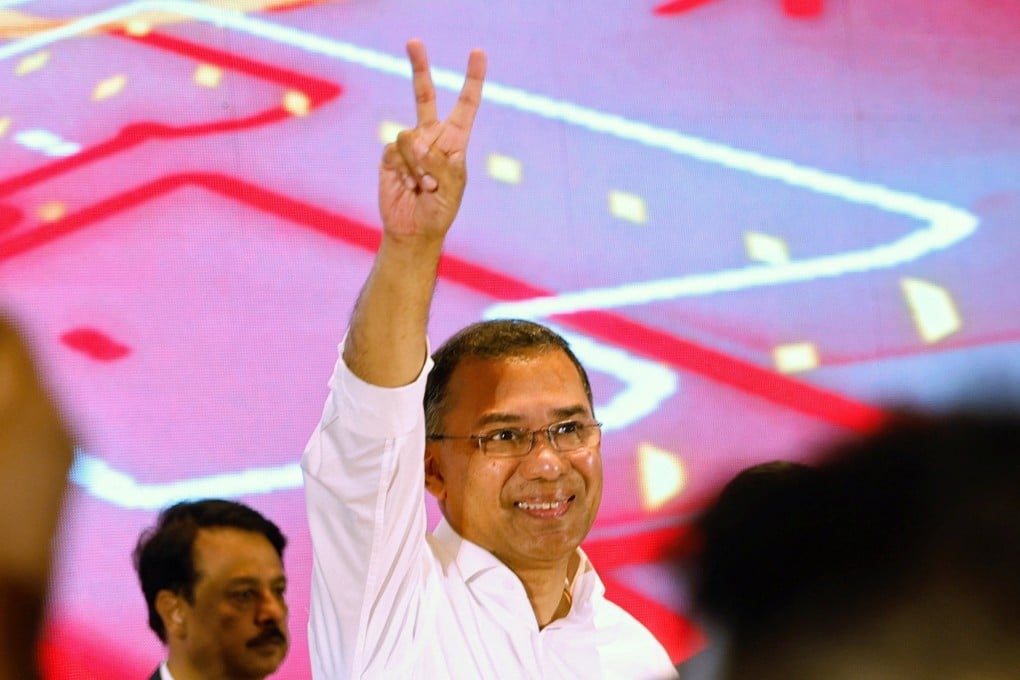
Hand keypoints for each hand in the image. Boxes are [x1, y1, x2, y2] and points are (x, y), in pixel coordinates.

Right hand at [378, 39, 486, 243]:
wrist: (413, 230)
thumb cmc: (440, 210)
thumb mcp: (451, 188)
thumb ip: (440, 163)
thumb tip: (419, 143)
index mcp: (455, 141)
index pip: (466, 105)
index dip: (472, 79)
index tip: (477, 53)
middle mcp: (431, 137)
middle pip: (424, 95)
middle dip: (419, 67)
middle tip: (413, 41)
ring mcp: (409, 145)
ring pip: (408, 136)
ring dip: (417, 164)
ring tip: (423, 185)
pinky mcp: (390, 156)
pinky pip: (394, 151)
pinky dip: (403, 170)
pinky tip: (409, 186)